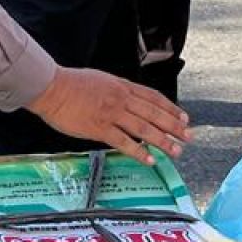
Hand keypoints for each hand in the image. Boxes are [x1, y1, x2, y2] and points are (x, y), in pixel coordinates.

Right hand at [27, 67, 192, 163]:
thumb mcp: (102, 80)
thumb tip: (129, 101)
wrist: (52, 88)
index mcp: (122, 86)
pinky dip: (139, 152)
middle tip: (188, 137)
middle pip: (154, 113)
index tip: (183, 118)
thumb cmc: (72, 83)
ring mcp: (112, 114)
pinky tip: (150, 160)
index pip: (153, 97)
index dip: (171, 108)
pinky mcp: (100, 128)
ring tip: (176, 151)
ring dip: (162, 141)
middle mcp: (122, 99)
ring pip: (144, 128)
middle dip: (174, 126)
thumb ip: (117, 90)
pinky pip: (124, 142)